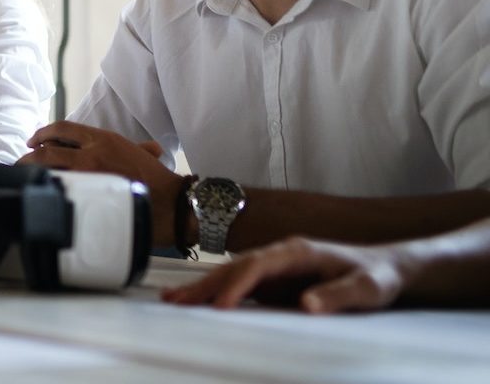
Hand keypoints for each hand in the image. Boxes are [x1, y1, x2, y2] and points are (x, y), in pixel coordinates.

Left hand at [21, 120, 184, 244]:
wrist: (170, 203)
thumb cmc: (159, 180)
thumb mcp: (146, 155)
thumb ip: (139, 149)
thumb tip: (149, 148)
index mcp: (103, 138)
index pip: (63, 129)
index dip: (44, 133)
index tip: (34, 140)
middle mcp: (92, 151)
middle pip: (48, 148)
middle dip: (30, 154)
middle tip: (22, 159)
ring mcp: (87, 173)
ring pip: (48, 167)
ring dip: (31, 170)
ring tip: (22, 176)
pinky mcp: (87, 193)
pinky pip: (58, 186)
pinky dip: (45, 187)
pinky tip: (38, 191)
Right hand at [163, 237, 408, 312]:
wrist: (386, 268)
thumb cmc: (377, 277)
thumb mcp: (367, 289)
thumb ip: (338, 295)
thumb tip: (307, 304)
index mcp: (298, 251)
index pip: (258, 265)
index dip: (238, 284)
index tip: (221, 306)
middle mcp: (280, 254)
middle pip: (235, 267)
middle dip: (206, 284)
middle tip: (177, 302)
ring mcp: (275, 267)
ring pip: (231, 274)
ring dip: (203, 287)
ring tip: (173, 301)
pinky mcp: (274, 281)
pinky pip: (239, 286)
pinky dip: (216, 293)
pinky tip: (198, 301)